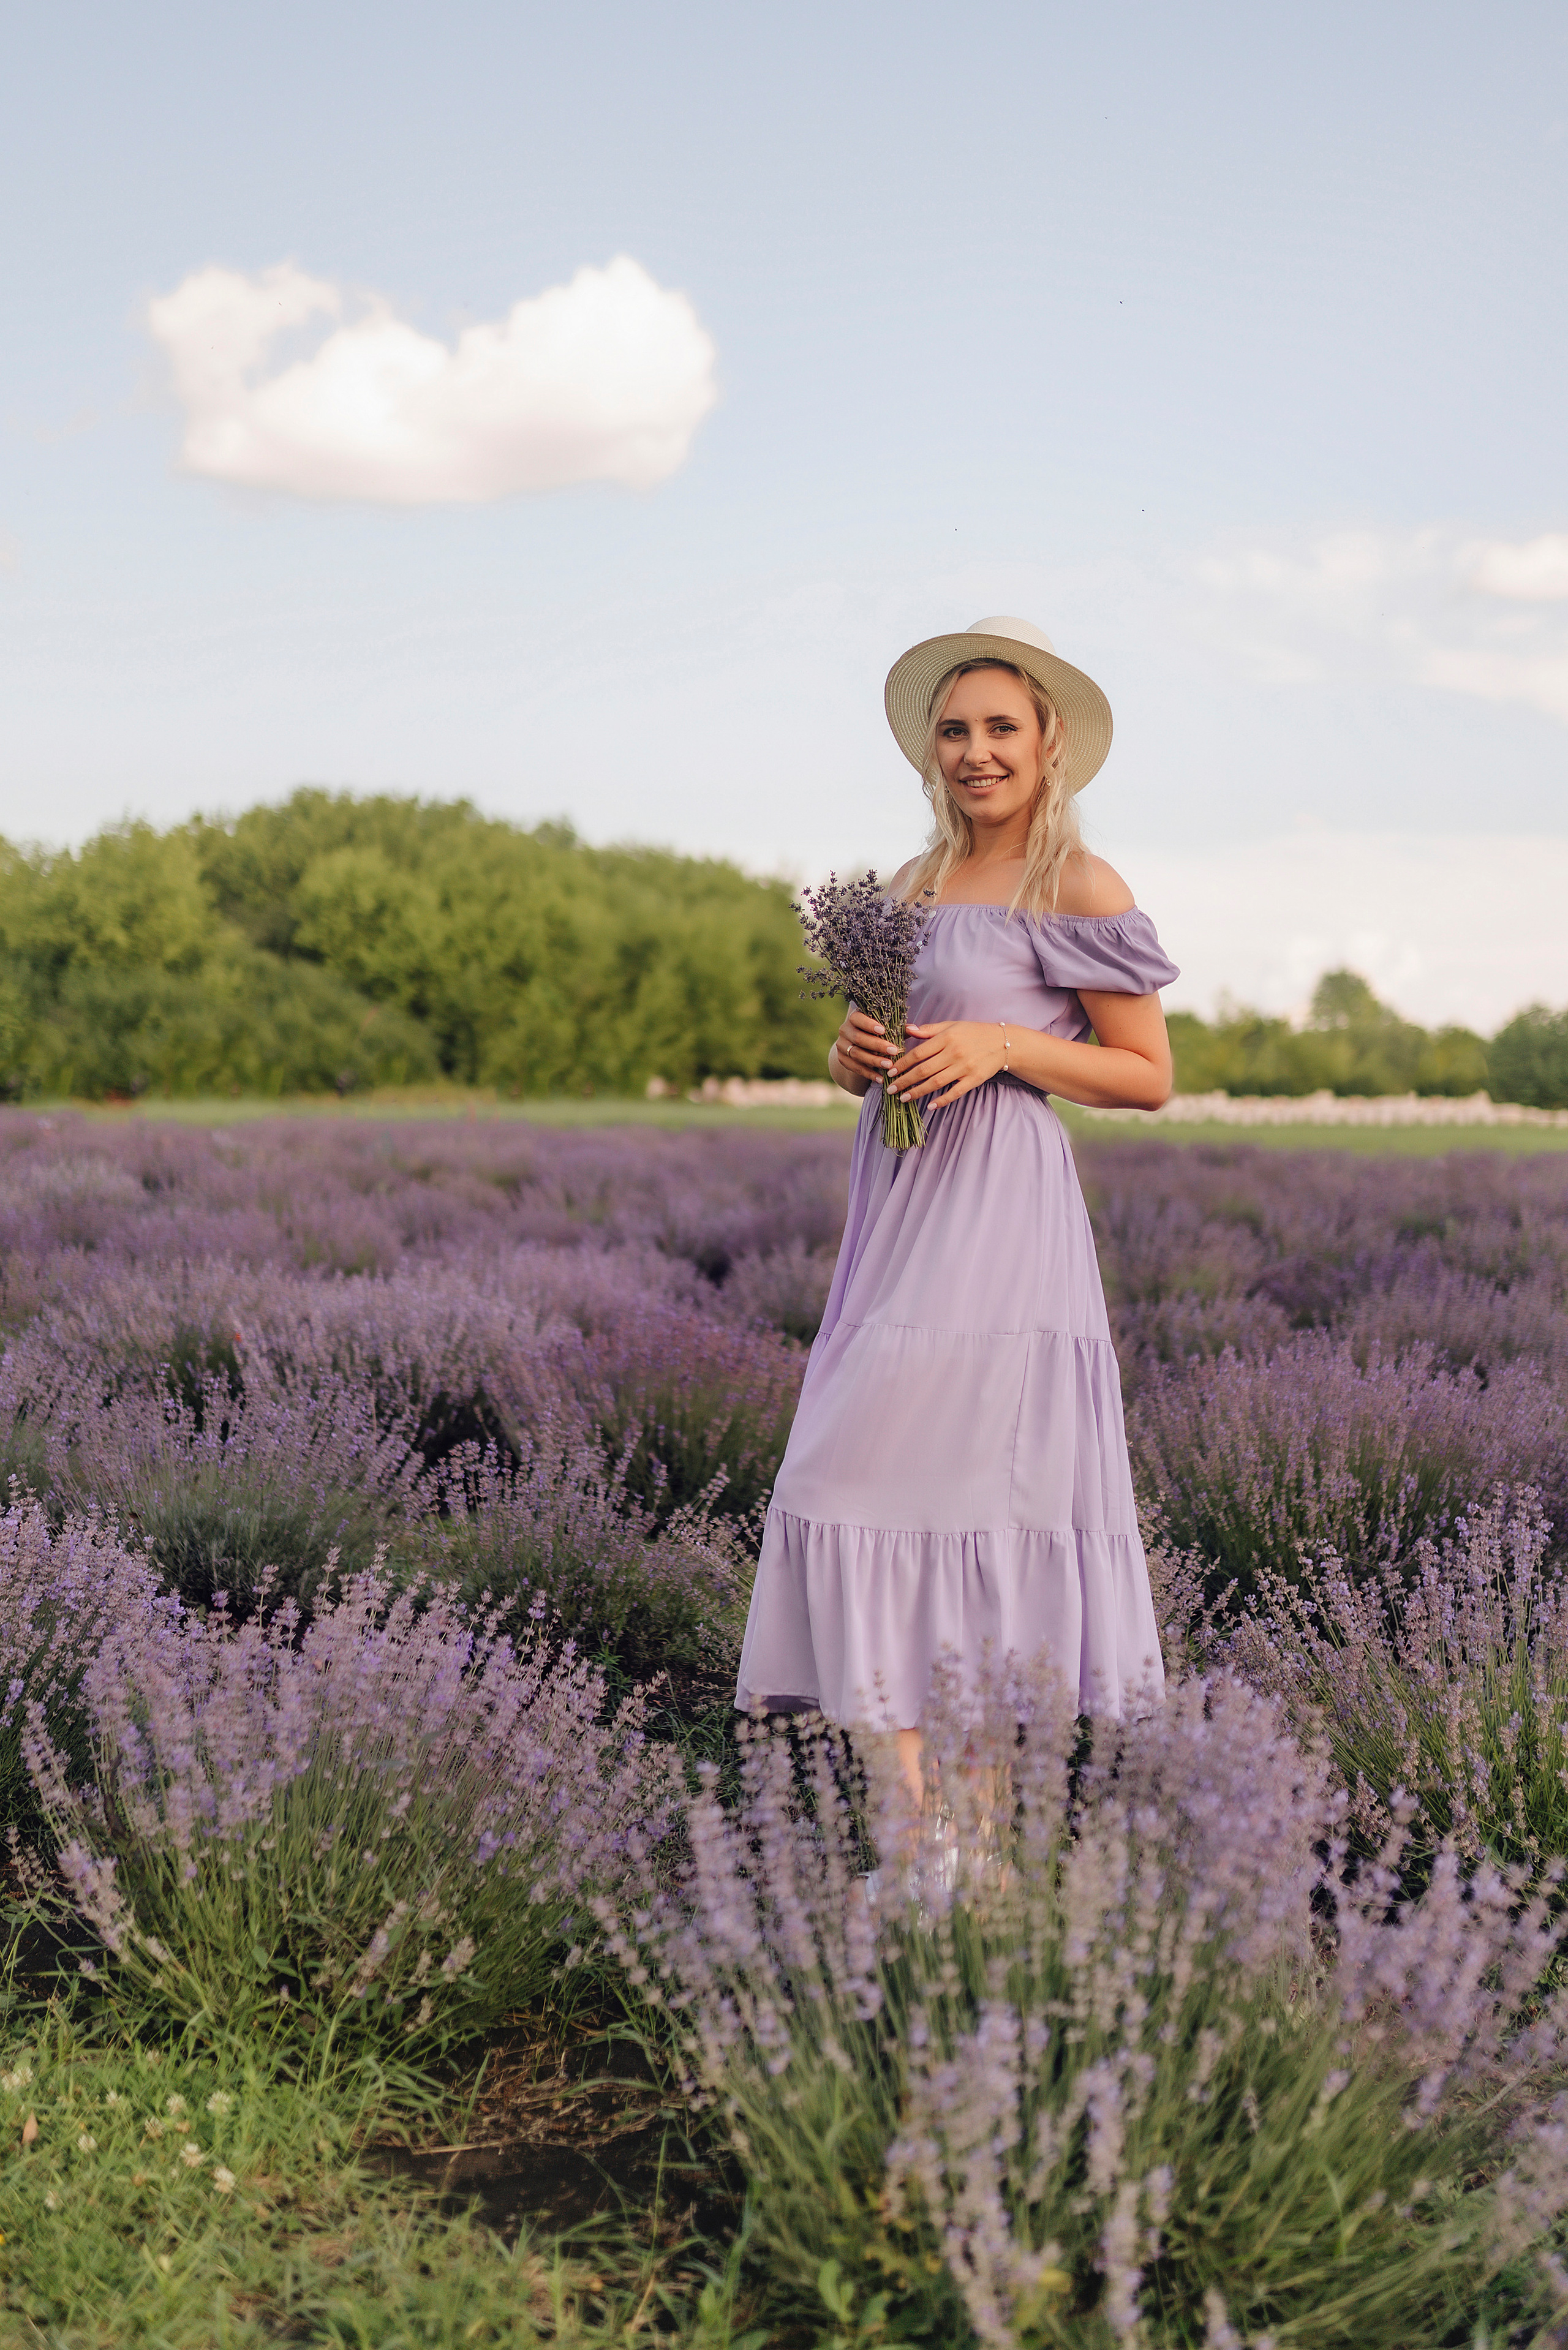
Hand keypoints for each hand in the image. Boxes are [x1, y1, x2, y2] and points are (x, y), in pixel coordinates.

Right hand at [833, 1008, 897, 1087]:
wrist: (857, 1046)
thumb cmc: (877, 1034)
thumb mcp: (886, 1030)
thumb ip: (899, 1029)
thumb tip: (914, 1029)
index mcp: (854, 1019)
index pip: (858, 1018)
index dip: (869, 1024)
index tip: (883, 1031)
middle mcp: (845, 1030)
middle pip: (859, 1038)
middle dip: (877, 1045)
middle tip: (894, 1051)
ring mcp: (842, 1046)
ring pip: (857, 1054)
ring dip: (874, 1061)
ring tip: (889, 1066)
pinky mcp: (842, 1059)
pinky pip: (855, 1068)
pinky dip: (869, 1074)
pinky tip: (881, 1078)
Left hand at [887, 1021, 1004, 1108]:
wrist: (1003, 1042)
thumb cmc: (973, 1033)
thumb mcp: (951, 1026)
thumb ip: (929, 1030)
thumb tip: (907, 1030)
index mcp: (946, 1038)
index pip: (918, 1053)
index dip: (902, 1064)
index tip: (890, 1071)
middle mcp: (954, 1053)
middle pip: (923, 1070)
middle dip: (904, 1081)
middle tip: (891, 1089)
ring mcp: (965, 1068)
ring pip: (936, 1083)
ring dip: (917, 1092)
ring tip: (903, 1098)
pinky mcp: (974, 1080)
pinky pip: (955, 1092)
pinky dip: (942, 1100)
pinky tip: (929, 1106)